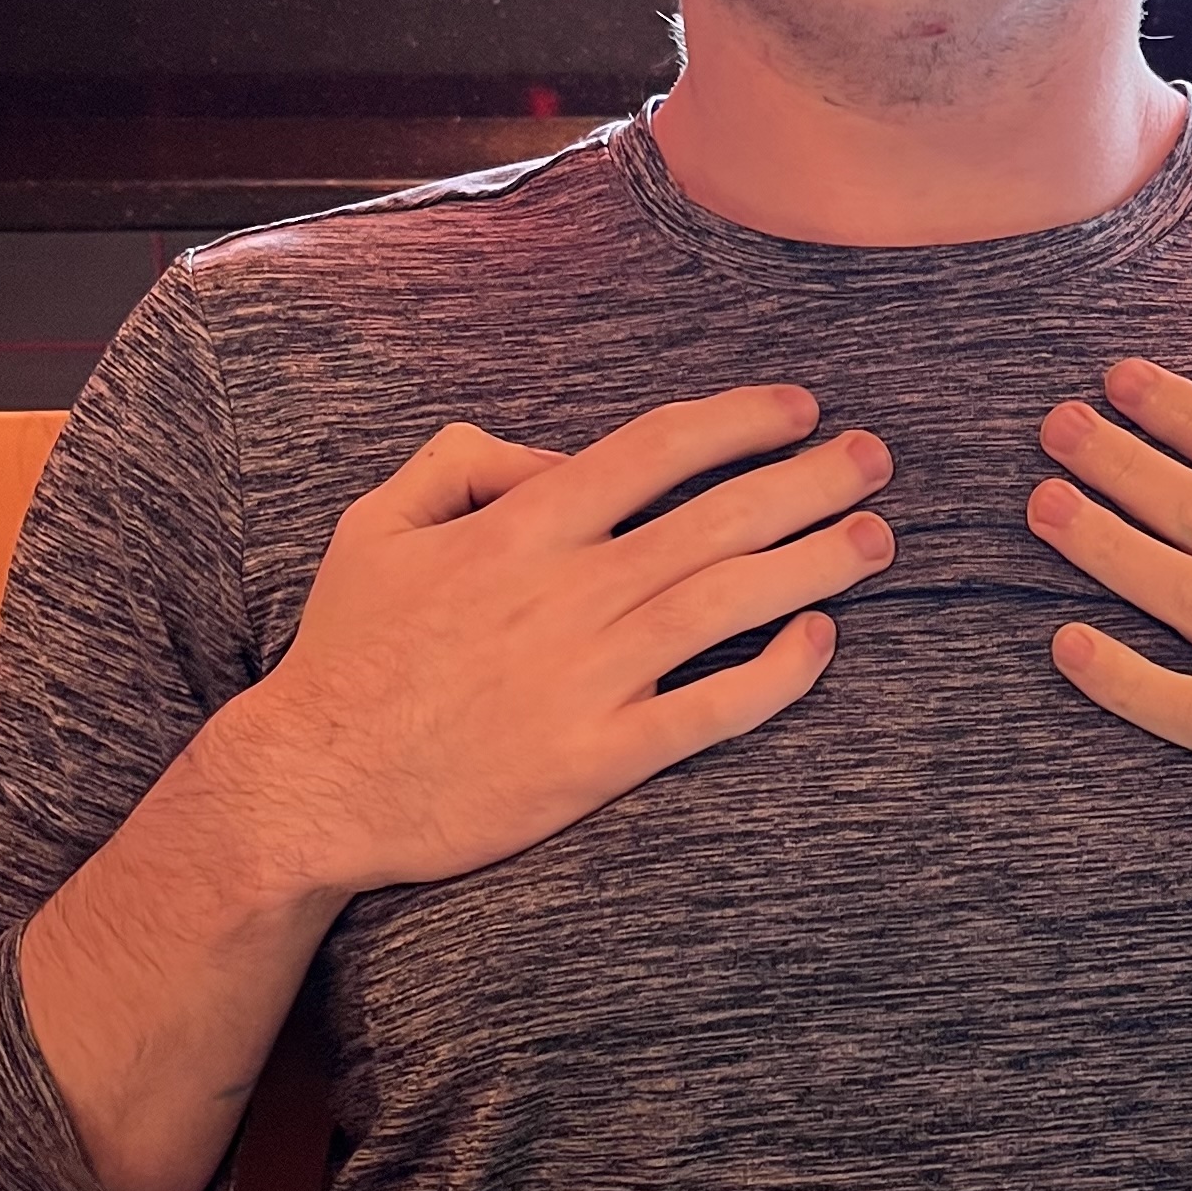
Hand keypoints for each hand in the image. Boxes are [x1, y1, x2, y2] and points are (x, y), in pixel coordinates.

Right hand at [224, 387, 894, 901]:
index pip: (655, 449)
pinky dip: (774, 675)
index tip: (800, 407)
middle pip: (717, 517)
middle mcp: (568, 591)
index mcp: (520, 527)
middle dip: (811, 480)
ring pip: (729, 602)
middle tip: (878, 459)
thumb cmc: (347, 652)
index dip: (739, 420)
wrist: (312, 783)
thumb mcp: (377, 524)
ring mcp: (588, 676)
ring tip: (879, 538)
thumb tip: (551, 458)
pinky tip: (820, 641)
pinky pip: (710, 711)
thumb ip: (462, 463)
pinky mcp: (597, 758)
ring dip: (816, 563)